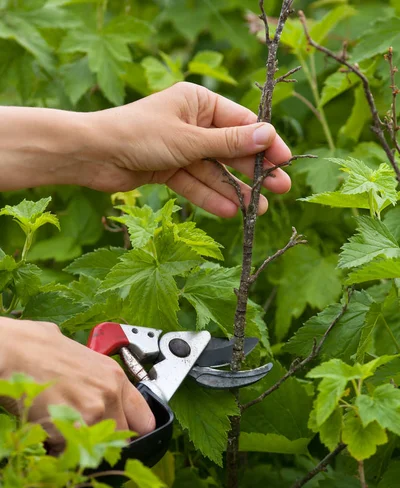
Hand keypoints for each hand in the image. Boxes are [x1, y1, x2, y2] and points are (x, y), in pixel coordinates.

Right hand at [0, 318, 155, 451]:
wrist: (13, 351)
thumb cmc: (38, 349)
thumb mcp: (81, 360)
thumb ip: (98, 383)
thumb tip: (99, 396)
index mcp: (115, 377)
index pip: (144, 419)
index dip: (133, 432)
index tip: (122, 437)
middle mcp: (110, 394)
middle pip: (121, 438)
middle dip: (101, 441)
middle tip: (80, 435)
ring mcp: (93, 411)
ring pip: (95, 448)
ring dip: (79, 447)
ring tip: (59, 430)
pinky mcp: (73, 426)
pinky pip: (72, 452)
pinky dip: (59, 451)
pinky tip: (47, 434)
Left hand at [83, 82, 291, 216]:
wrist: (93, 155)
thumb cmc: (139, 135)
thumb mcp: (190, 140)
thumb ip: (229, 143)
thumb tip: (267, 136)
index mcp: (198, 102)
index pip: (241, 122)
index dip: (264, 143)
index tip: (284, 162)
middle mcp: (191, 123)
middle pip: (230, 149)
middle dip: (253, 171)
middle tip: (280, 190)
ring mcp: (180, 148)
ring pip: (213, 171)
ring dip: (234, 190)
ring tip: (258, 210)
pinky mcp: (168, 169)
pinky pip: (194, 183)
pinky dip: (209, 197)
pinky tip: (230, 212)